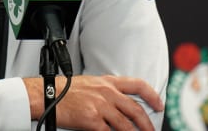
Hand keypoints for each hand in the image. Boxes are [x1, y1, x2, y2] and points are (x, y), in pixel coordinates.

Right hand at [24, 75, 163, 130]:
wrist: (47, 95)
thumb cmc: (63, 90)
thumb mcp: (89, 84)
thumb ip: (107, 92)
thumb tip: (120, 106)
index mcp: (107, 82)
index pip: (137, 84)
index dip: (152, 95)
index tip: (159, 104)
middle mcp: (107, 93)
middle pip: (136, 110)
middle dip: (147, 124)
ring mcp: (101, 106)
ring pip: (126, 124)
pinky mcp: (92, 120)